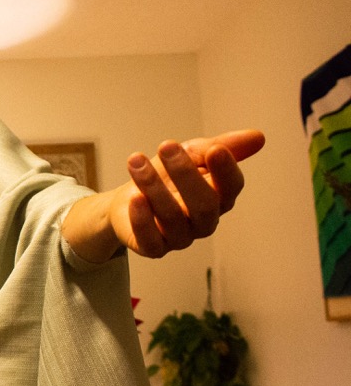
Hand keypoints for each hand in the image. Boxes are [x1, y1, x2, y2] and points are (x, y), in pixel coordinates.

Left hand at [63, 129, 264, 262]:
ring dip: (153, 187)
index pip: (232, 187)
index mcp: (220, 198)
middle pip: (204, 204)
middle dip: (185, 173)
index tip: (215, 149)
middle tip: (166, 146)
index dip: (226, 170)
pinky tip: (134, 198)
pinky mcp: (154, 248)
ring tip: (137, 163)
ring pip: (172, 217)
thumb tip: (258, 137)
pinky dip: (142, 220)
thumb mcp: (191, 154)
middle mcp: (204, 221)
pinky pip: (151, 241)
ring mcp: (180, 238)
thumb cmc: (166, 177)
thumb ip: (218, 146)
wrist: (127, 199)